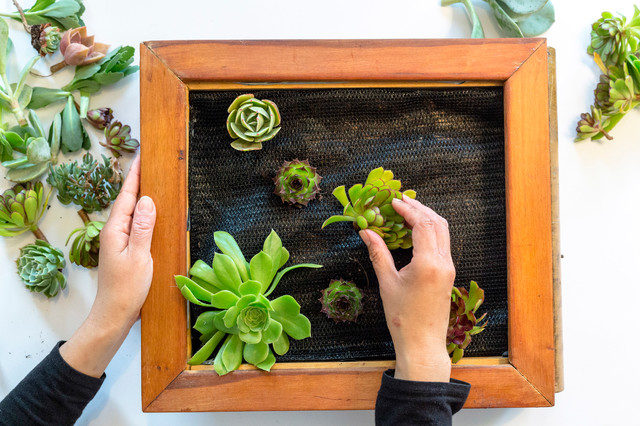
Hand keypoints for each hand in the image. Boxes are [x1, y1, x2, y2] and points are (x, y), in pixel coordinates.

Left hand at [94, 155, 155, 326]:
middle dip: (138, 181)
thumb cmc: (126, 289)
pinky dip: (144, 214)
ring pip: (131, 213)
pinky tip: (153, 214)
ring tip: (154, 181)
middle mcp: (114, 232)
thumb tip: (147, 199)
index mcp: (115, 230)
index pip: (127, 196)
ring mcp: (119, 242)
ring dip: (141, 197)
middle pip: (127, 201)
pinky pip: (135, 225)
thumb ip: (143, 227)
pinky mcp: (126, 251)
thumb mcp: (139, 256)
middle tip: (150, 163)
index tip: (142, 156)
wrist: (115, 316)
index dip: (135, 176)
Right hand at [359, 196, 454, 381]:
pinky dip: (431, 230)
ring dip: (427, 217)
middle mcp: (443, 262)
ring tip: (408, 210)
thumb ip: (378, 253)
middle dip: (419, 208)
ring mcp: (449, 267)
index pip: (422, 224)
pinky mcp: (449, 273)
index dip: (408, 209)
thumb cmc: (402, 317)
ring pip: (443, 231)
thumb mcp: (387, 282)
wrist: (422, 343)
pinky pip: (443, 243)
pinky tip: (415, 230)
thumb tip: (366, 231)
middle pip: (437, 222)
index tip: (393, 201)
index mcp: (428, 263)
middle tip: (401, 200)